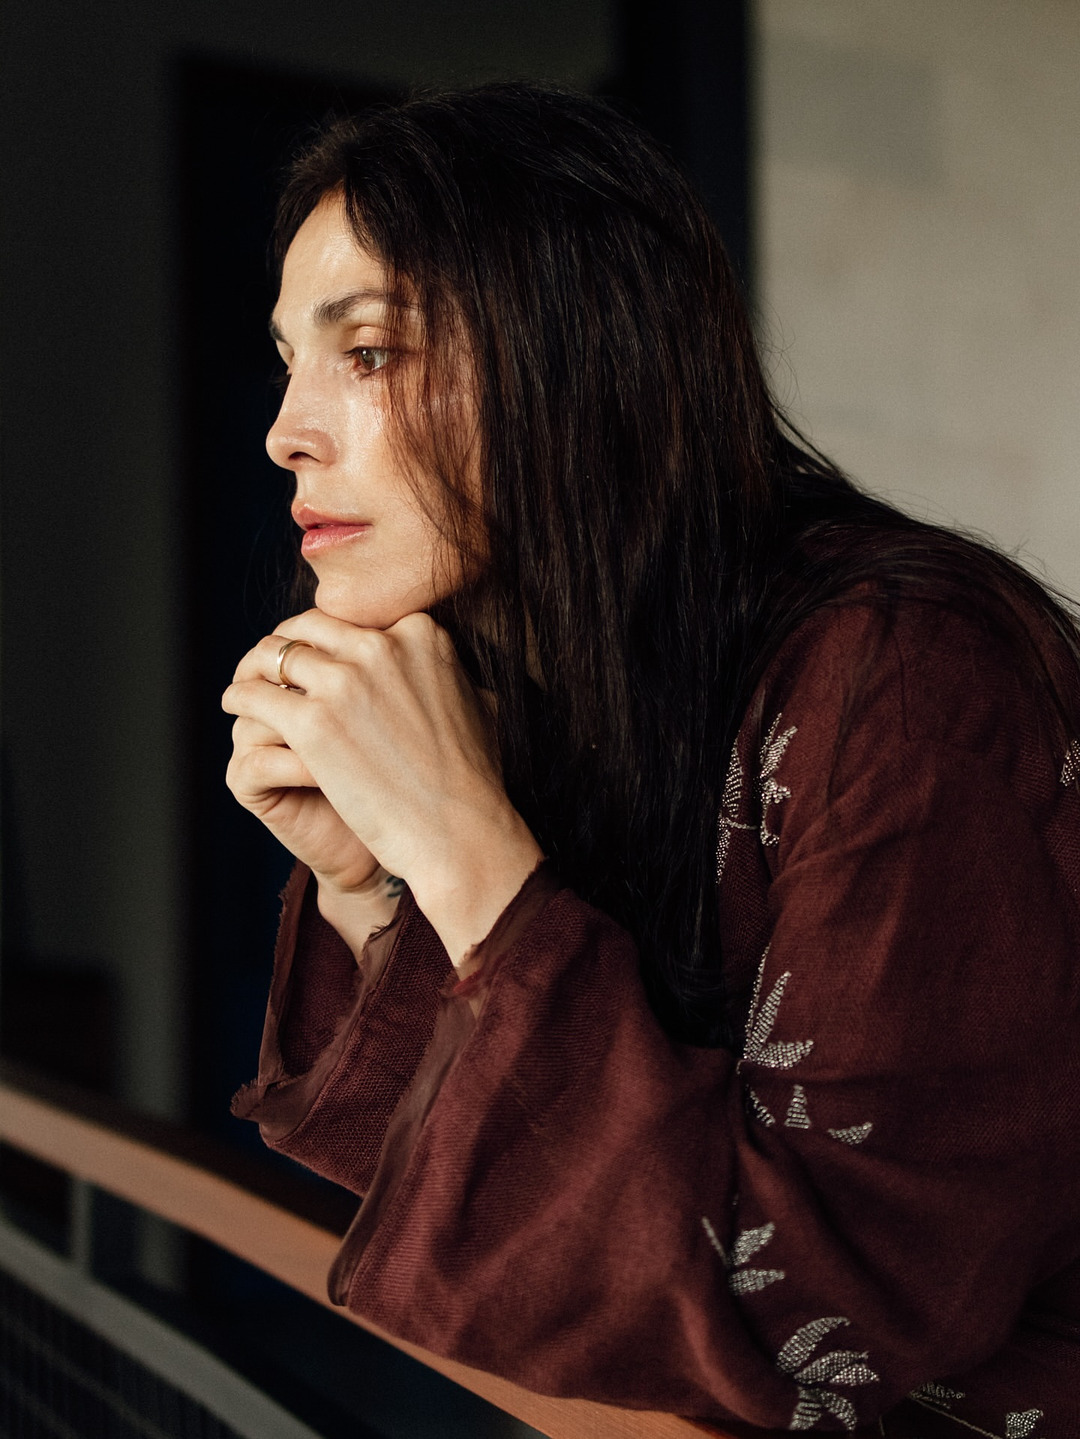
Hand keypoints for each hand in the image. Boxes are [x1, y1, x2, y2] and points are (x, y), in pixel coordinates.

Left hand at [222, 609, 543, 964]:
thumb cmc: (471, 779)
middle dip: (290, 644)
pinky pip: (255, 694)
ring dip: (255, 666)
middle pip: (311, 627)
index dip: (334, 642)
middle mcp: (381, 646)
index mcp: (420, 633)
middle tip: (274, 665)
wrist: (458, 831)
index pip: (356, 622)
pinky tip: (237, 706)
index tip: (322, 661)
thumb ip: (442, 672)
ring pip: (275, 654)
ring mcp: (344, 682)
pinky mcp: (311, 721)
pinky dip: (240, 696)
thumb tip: (429, 658)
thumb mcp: (475, 701)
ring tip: (247, 682)